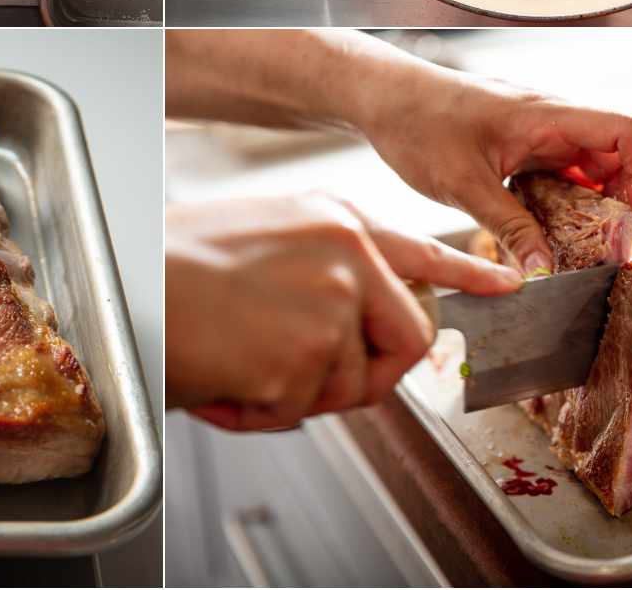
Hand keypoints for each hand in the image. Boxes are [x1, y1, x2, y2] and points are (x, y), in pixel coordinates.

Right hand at [166, 192, 520, 430]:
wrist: (124, 283)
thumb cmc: (171, 262)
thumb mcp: (263, 235)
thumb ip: (324, 267)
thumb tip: (354, 319)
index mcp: (334, 218)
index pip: (423, 252)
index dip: (470, 274)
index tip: (507, 286)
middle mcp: (346, 255)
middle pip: (405, 337)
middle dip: (366, 371)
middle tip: (303, 373)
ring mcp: (331, 305)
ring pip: (349, 385)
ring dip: (293, 392)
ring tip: (236, 359)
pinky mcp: (305, 357)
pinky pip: (299, 412)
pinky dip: (256, 411)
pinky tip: (220, 375)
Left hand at [356, 71, 631, 275]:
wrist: (380, 96)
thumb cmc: (417, 123)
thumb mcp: (463, 184)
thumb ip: (509, 229)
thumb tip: (543, 274)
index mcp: (548, 115)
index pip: (631, 130)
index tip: (625, 221)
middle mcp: (552, 120)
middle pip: (619, 156)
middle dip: (619, 204)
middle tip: (599, 247)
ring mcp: (538, 134)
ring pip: (590, 171)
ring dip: (590, 208)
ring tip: (571, 247)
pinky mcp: (520, 147)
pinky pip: (560, 176)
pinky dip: (561, 205)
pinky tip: (540, 234)